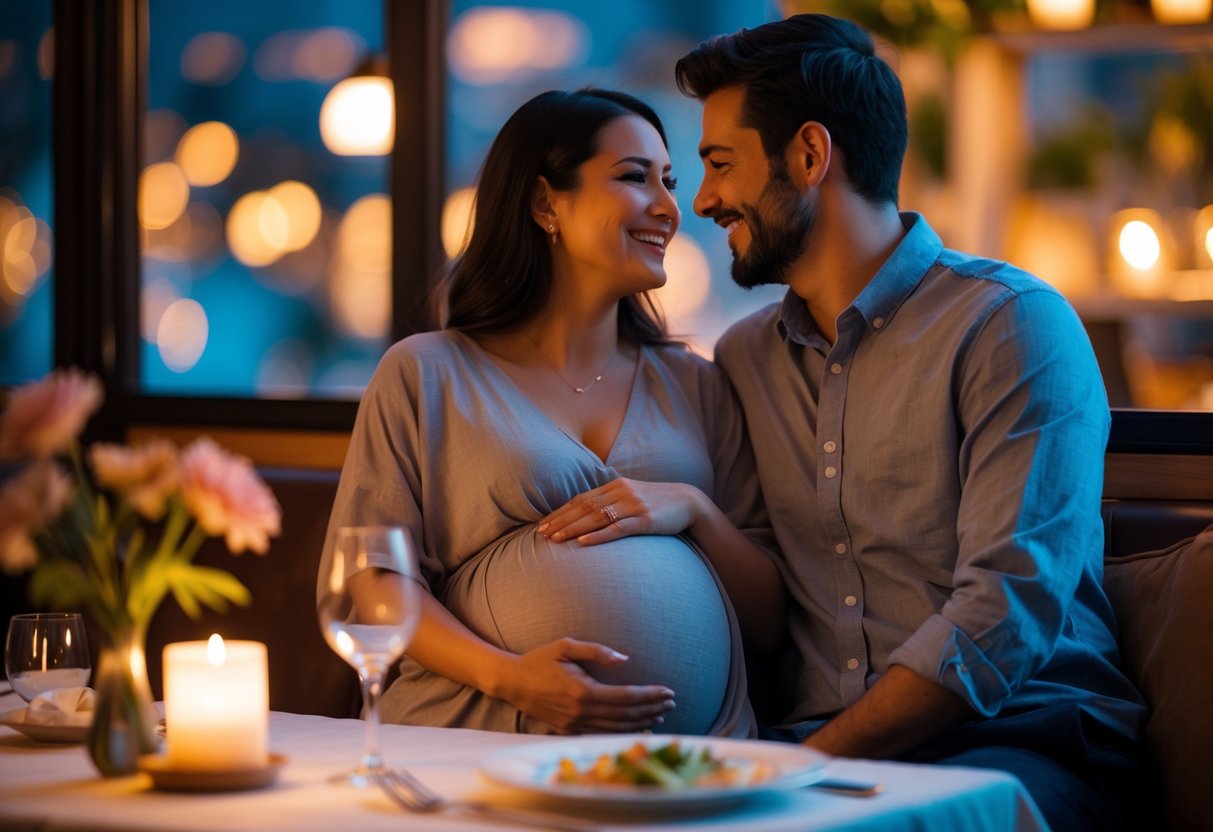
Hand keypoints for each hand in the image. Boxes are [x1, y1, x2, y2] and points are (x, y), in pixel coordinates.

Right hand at [494, 638, 675, 732]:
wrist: (511, 682)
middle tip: (671, 703)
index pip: (626, 697)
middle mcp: (581, 712)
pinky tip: (636, 725)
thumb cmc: (539, 660)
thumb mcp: (566, 646)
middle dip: (652, 709)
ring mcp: (575, 724)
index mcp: (583, 691)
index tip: (668, 691)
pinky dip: (623, 731)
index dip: (650, 695)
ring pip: (617, 728)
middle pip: (626, 715)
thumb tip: (624, 658)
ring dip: (641, 722)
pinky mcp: (570, 730)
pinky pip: (603, 734)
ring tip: (660, 715)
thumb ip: (597, 651)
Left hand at [538, 478, 707, 544]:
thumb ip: (611, 501)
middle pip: (584, 507)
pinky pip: (618, 529)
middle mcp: (621, 493)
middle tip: (542, 534)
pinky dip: (599, 536)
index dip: (561, 512)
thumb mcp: (632, 496)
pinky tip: (583, 542)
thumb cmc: (657, 503)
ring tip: (555, 539)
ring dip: (573, 528)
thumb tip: (587, 514)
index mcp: (615, 486)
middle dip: (561, 521)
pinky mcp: (645, 520)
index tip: (543, 524)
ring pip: (596, 518)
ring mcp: (633, 505)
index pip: (581, 499)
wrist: (689, 502)